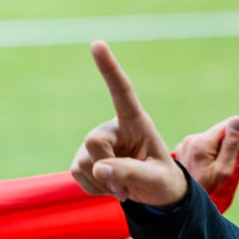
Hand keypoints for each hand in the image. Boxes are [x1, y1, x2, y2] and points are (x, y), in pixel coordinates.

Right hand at [70, 41, 187, 207]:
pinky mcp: (81, 160)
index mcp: (135, 122)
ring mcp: (92, 143)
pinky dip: (93, 189)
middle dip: (107, 167)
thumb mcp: (156, 179)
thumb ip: (131, 173)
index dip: (108, 69)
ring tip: (121, 186)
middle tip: (126, 184)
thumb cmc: (161, 180)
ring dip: (102, 183)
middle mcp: (111, 128)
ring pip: (83, 162)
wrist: (151, 194)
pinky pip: (77, 175)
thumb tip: (99, 169)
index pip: (121, 92)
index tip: (97, 44)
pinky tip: (109, 187)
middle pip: (93, 141)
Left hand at [176, 115, 238, 191]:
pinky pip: (205, 144)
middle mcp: (191, 139)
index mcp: (201, 143)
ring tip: (221, 167)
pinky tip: (211, 166)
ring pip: (214, 138)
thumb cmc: (207, 187)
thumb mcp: (224, 168)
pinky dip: (213, 152)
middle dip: (234, 144)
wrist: (182, 199)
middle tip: (237, 163)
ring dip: (223, 149)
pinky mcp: (184, 148)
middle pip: (222, 131)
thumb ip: (232, 144)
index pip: (230, 125)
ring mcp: (185, 143)